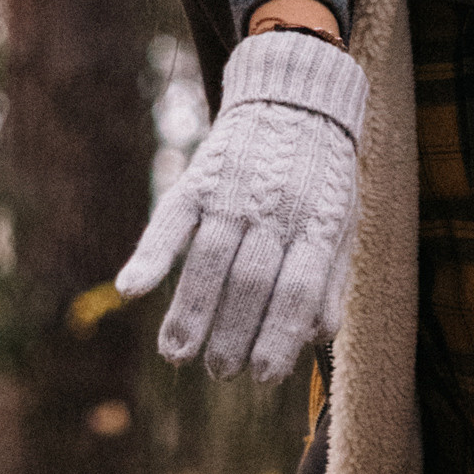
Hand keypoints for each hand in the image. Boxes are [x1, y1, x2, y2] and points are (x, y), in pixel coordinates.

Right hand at [114, 27, 366, 381]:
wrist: (296, 97)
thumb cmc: (321, 176)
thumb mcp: (342, 222)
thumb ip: (331, 278)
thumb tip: (318, 336)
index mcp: (318, 224)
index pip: (298, 290)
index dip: (279, 336)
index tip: (263, 376)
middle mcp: (276, 209)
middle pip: (251, 281)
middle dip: (232, 333)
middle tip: (219, 371)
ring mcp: (235, 191)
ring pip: (210, 258)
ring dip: (190, 311)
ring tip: (176, 355)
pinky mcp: (200, 175)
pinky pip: (172, 218)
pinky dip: (150, 254)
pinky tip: (130, 291)